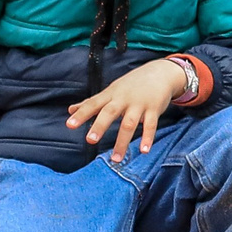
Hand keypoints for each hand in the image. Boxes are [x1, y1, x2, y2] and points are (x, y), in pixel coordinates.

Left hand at [65, 59, 189, 163]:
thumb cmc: (132, 84)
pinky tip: (144, 151)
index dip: (81, 114)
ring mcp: (140, 104)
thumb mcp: (111, 90)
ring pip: (129, 124)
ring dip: (123, 142)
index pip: (93, 104)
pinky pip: (151, 125)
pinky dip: (148, 138)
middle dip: (100, 126)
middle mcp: (124, 99)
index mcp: (111, 94)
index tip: (70, 125)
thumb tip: (70, 110)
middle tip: (90, 140)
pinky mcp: (154, 109)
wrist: (161, 72)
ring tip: (116, 159)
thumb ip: (92, 102)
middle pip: (110, 112)